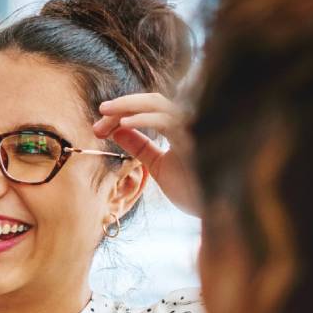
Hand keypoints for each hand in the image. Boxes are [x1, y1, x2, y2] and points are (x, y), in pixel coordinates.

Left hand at [93, 93, 201, 215]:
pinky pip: (166, 120)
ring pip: (157, 104)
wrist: (213, 211)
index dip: (123, 113)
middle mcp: (188, 120)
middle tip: (99, 113)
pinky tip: (123, 125)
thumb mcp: (157, 165)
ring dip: (127, 107)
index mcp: (179, 126)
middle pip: (151, 101)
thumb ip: (140, 146)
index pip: (149, 109)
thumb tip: (117, 130)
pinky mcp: (194, 137)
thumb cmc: (190, 188)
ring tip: (105, 115)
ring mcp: (192, 126)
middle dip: (122, 105)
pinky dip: (143, 119)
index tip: (100, 127)